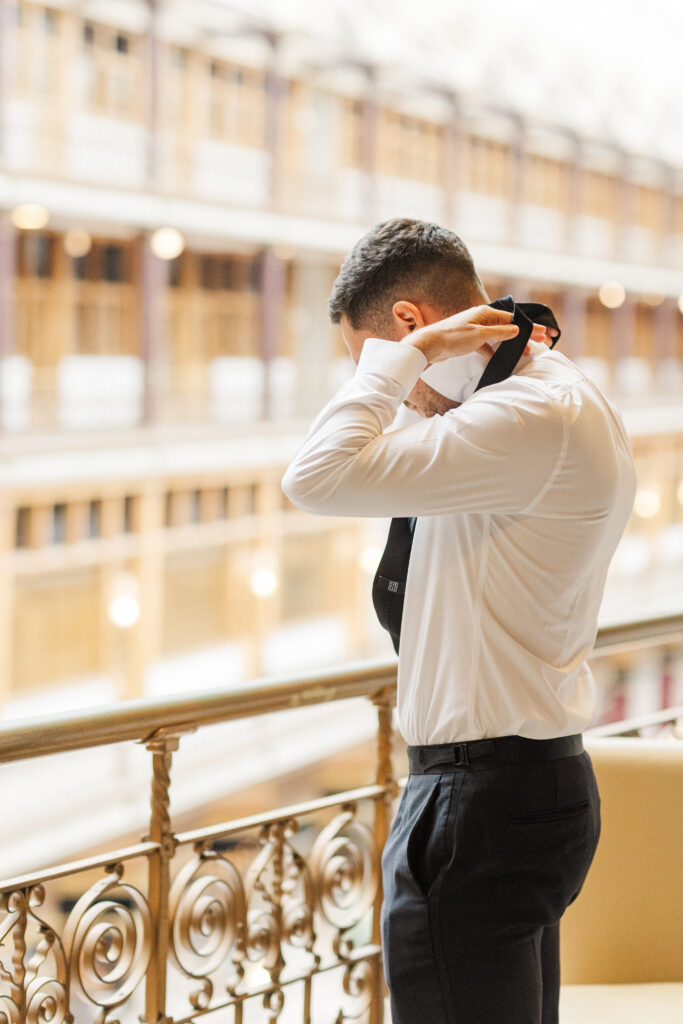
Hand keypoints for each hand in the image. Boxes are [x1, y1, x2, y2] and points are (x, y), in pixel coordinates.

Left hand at [406, 305, 547, 365]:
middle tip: (540, 341)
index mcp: (485, 313)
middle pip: (508, 326)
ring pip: (498, 337)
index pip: (513, 319)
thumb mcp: (479, 335)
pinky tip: (501, 360)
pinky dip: (495, 352)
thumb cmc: (452, 337)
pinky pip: (487, 345)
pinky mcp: (469, 340)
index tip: (542, 333)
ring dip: (511, 344)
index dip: (528, 327)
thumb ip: (499, 333)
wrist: (429, 345)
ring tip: (525, 352)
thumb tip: (517, 329)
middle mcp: (481, 319)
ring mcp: (475, 329)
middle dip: (524, 334)